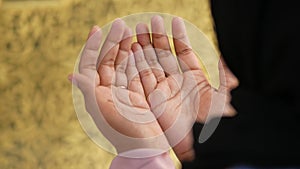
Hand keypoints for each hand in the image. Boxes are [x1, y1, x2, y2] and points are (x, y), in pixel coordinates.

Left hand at [69, 19, 168, 154]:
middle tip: (119, 25)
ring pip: (123, 65)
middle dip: (112, 43)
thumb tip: (71, 75)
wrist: (146, 148)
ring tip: (129, 32)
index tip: (97, 30)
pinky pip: (136, 73)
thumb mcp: (103, 110)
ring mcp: (124, 92)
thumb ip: (89, 90)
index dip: (92, 47)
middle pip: (108, 61)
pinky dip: (137, 60)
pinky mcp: (138, 95)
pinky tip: (138, 49)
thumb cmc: (124, 131)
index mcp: (96, 94)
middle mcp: (108, 91)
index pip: (90, 65)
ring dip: (125, 48)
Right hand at [133, 16, 238, 160]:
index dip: (178, 37)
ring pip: (151, 63)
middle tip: (148, 22)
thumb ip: (222, 74)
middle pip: (163, 56)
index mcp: (193, 79)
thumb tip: (223, 59)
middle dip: (156, 38)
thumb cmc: (213, 117)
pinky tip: (135, 47)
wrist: (199, 141)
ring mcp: (162, 90)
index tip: (174, 21)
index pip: (183, 53)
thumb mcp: (221, 93)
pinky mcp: (152, 98)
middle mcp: (176, 83)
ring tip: (138, 28)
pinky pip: (143, 77)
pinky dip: (138, 62)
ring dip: (145, 47)